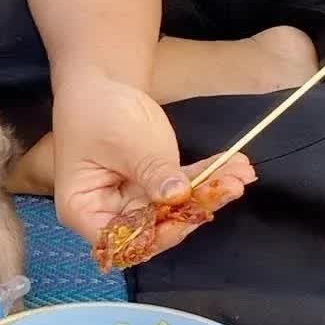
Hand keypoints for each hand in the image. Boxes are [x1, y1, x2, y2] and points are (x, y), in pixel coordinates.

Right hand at [51, 76, 255, 257]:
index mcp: (83, 209)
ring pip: (175, 208)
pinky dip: (209, 177)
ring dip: (210, 191)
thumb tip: (178, 197)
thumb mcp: (125, 141)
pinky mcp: (155, 186)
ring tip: (241, 173)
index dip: (154, 235)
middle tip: (232, 186)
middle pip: (153, 226)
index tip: (188, 218)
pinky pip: (183, 188)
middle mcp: (108, 214)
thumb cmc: (98, 111)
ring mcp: (134, 201)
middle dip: (195, 208)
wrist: (101, 84)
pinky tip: (235, 166)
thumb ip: (151, 172)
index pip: (120, 240)